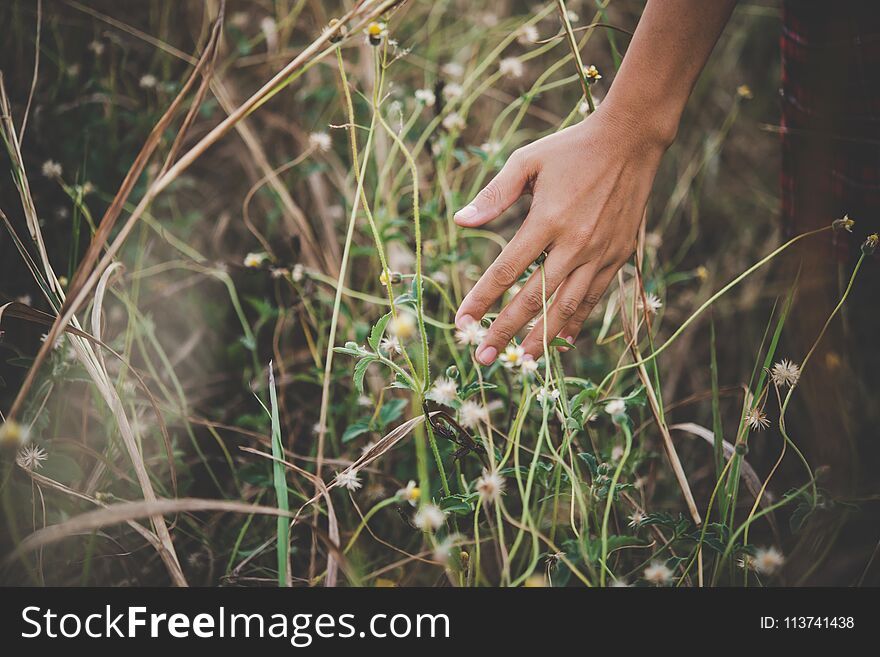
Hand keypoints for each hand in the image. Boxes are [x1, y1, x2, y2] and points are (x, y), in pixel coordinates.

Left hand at [453, 109, 665, 364]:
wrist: (631, 140)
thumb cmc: (572, 149)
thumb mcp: (527, 160)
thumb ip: (494, 194)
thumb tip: (459, 221)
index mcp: (547, 220)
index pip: (506, 270)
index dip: (481, 298)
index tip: (461, 320)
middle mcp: (574, 243)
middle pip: (533, 299)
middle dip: (505, 331)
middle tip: (482, 356)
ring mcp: (599, 253)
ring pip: (566, 308)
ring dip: (541, 338)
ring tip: (520, 362)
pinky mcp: (618, 257)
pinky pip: (593, 299)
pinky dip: (576, 323)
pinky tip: (562, 342)